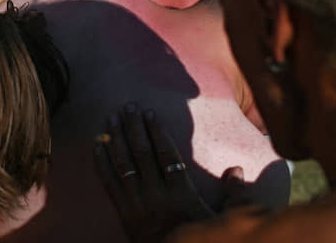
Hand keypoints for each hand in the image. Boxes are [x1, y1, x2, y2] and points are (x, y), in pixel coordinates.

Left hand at [95, 104, 222, 242]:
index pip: (166, 155)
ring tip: (112, 117)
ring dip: (116, 138)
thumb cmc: (200, 241)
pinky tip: (97, 144)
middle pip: (142, 153)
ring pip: (124, 164)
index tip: (150, 113)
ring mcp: (137, 204)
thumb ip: (233, 196)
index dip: (157, 131)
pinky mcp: (123, 212)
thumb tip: (237, 169)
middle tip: (128, 106)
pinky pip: (109, 183)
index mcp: (181, 194)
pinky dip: (101, 162)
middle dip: (134, 127)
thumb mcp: (221, 221)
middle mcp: (156, 195)